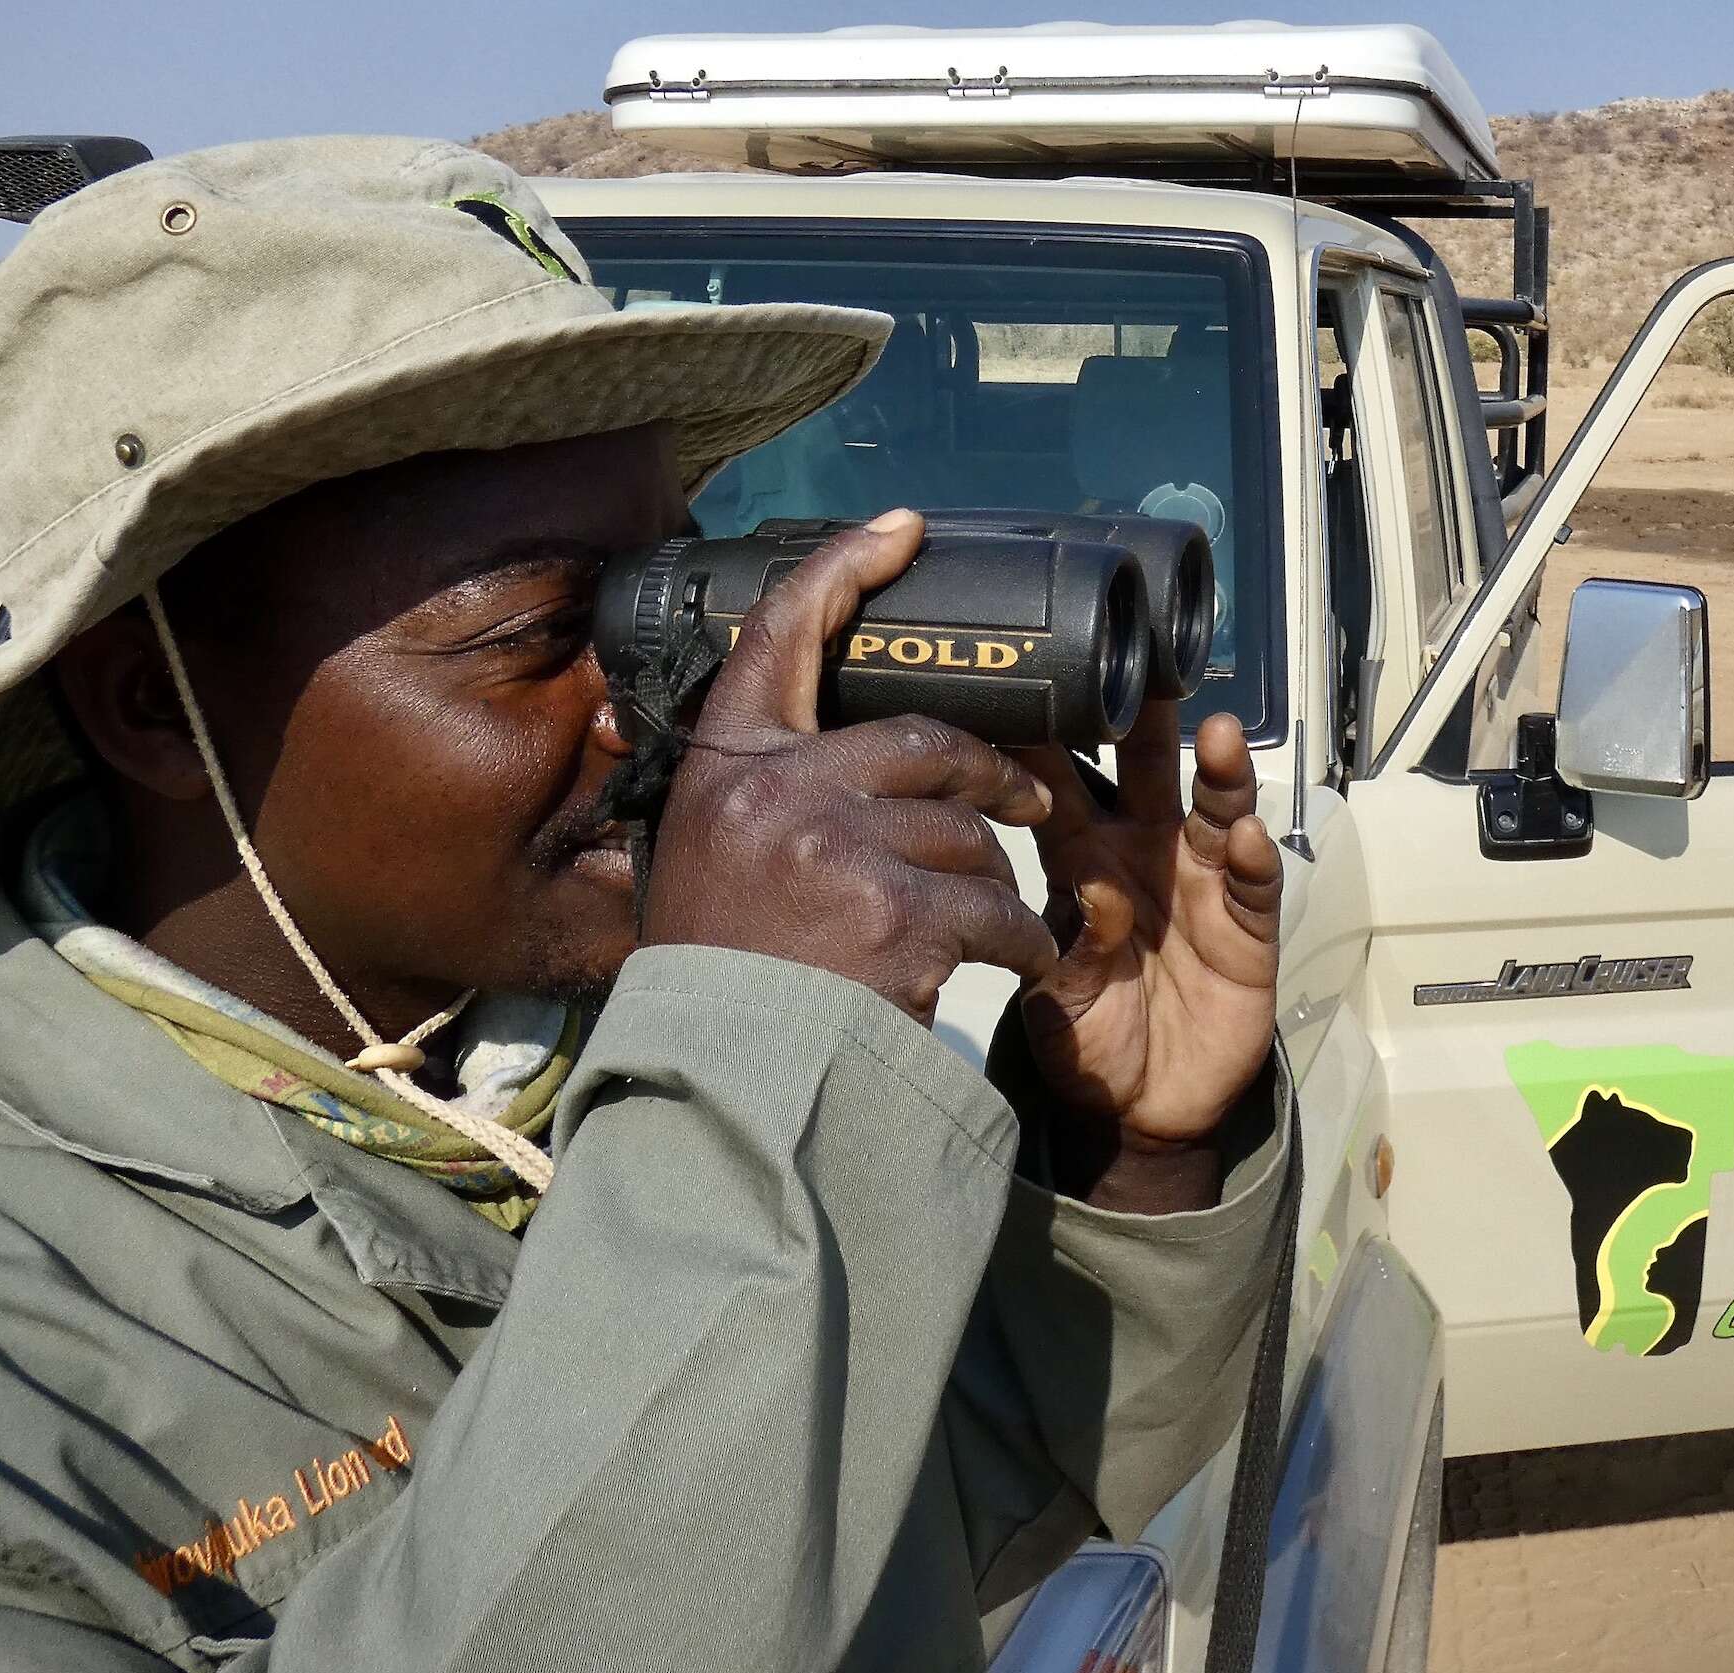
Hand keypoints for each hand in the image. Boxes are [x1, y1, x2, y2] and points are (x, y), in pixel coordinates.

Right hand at [643, 511, 1059, 1021]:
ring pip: (966, 832)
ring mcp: (836, 849)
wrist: (717, 1082)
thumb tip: (838, 755)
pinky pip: (996, 908)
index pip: (783, 637)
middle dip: (990, 773)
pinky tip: (1022, 962)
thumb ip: (763, 796)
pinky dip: (1023, 940)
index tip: (903, 529)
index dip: (846, 570)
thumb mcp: (703, 858)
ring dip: (998, 881)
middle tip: (1030, 800)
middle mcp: (777, 790)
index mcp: (727, 767)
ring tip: (1002, 924)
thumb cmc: (717, 976)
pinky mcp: (895, 914)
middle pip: (921, 741)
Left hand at [1011, 701, 1283, 1163]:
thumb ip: (1073, 951)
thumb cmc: (1089, 1038)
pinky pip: (1252, 883)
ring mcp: (1198, 885)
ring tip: (1221, 738)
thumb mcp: (1059, 1003)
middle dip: (1146, 726)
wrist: (1143, 1105)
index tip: (1039, 691)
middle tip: (1148, 674)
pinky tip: (1246, 835)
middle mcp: (1142, 856)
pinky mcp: (1245, 924)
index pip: (1059, 791)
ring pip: (1211, 812)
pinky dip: (1251, 857)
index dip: (1049, 745)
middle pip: (1143, 776)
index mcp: (1080, 863)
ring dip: (1218, 775)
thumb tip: (1094, 897)